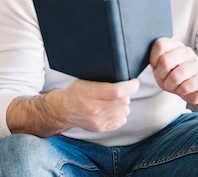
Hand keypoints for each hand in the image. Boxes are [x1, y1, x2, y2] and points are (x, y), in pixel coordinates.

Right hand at [8, 77, 138, 136]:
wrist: (63, 109)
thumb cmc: (75, 90)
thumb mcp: (84, 79)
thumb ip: (100, 77)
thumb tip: (120, 69)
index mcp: (89, 92)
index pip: (116, 91)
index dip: (130, 86)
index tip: (134, 82)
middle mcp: (93, 108)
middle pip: (123, 102)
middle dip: (127, 94)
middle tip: (125, 89)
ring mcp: (97, 120)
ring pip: (124, 112)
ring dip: (124, 105)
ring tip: (117, 99)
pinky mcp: (100, 128)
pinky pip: (120, 121)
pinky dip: (120, 114)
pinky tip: (113, 108)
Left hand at [149, 37, 197, 116]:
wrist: (193, 88)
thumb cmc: (173, 76)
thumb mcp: (159, 67)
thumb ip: (154, 61)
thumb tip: (147, 58)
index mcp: (174, 45)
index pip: (160, 44)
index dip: (153, 58)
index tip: (155, 66)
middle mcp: (186, 51)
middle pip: (165, 61)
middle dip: (161, 75)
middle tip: (164, 78)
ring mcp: (196, 63)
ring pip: (175, 76)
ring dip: (170, 85)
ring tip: (172, 85)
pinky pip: (185, 86)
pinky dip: (180, 91)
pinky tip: (182, 88)